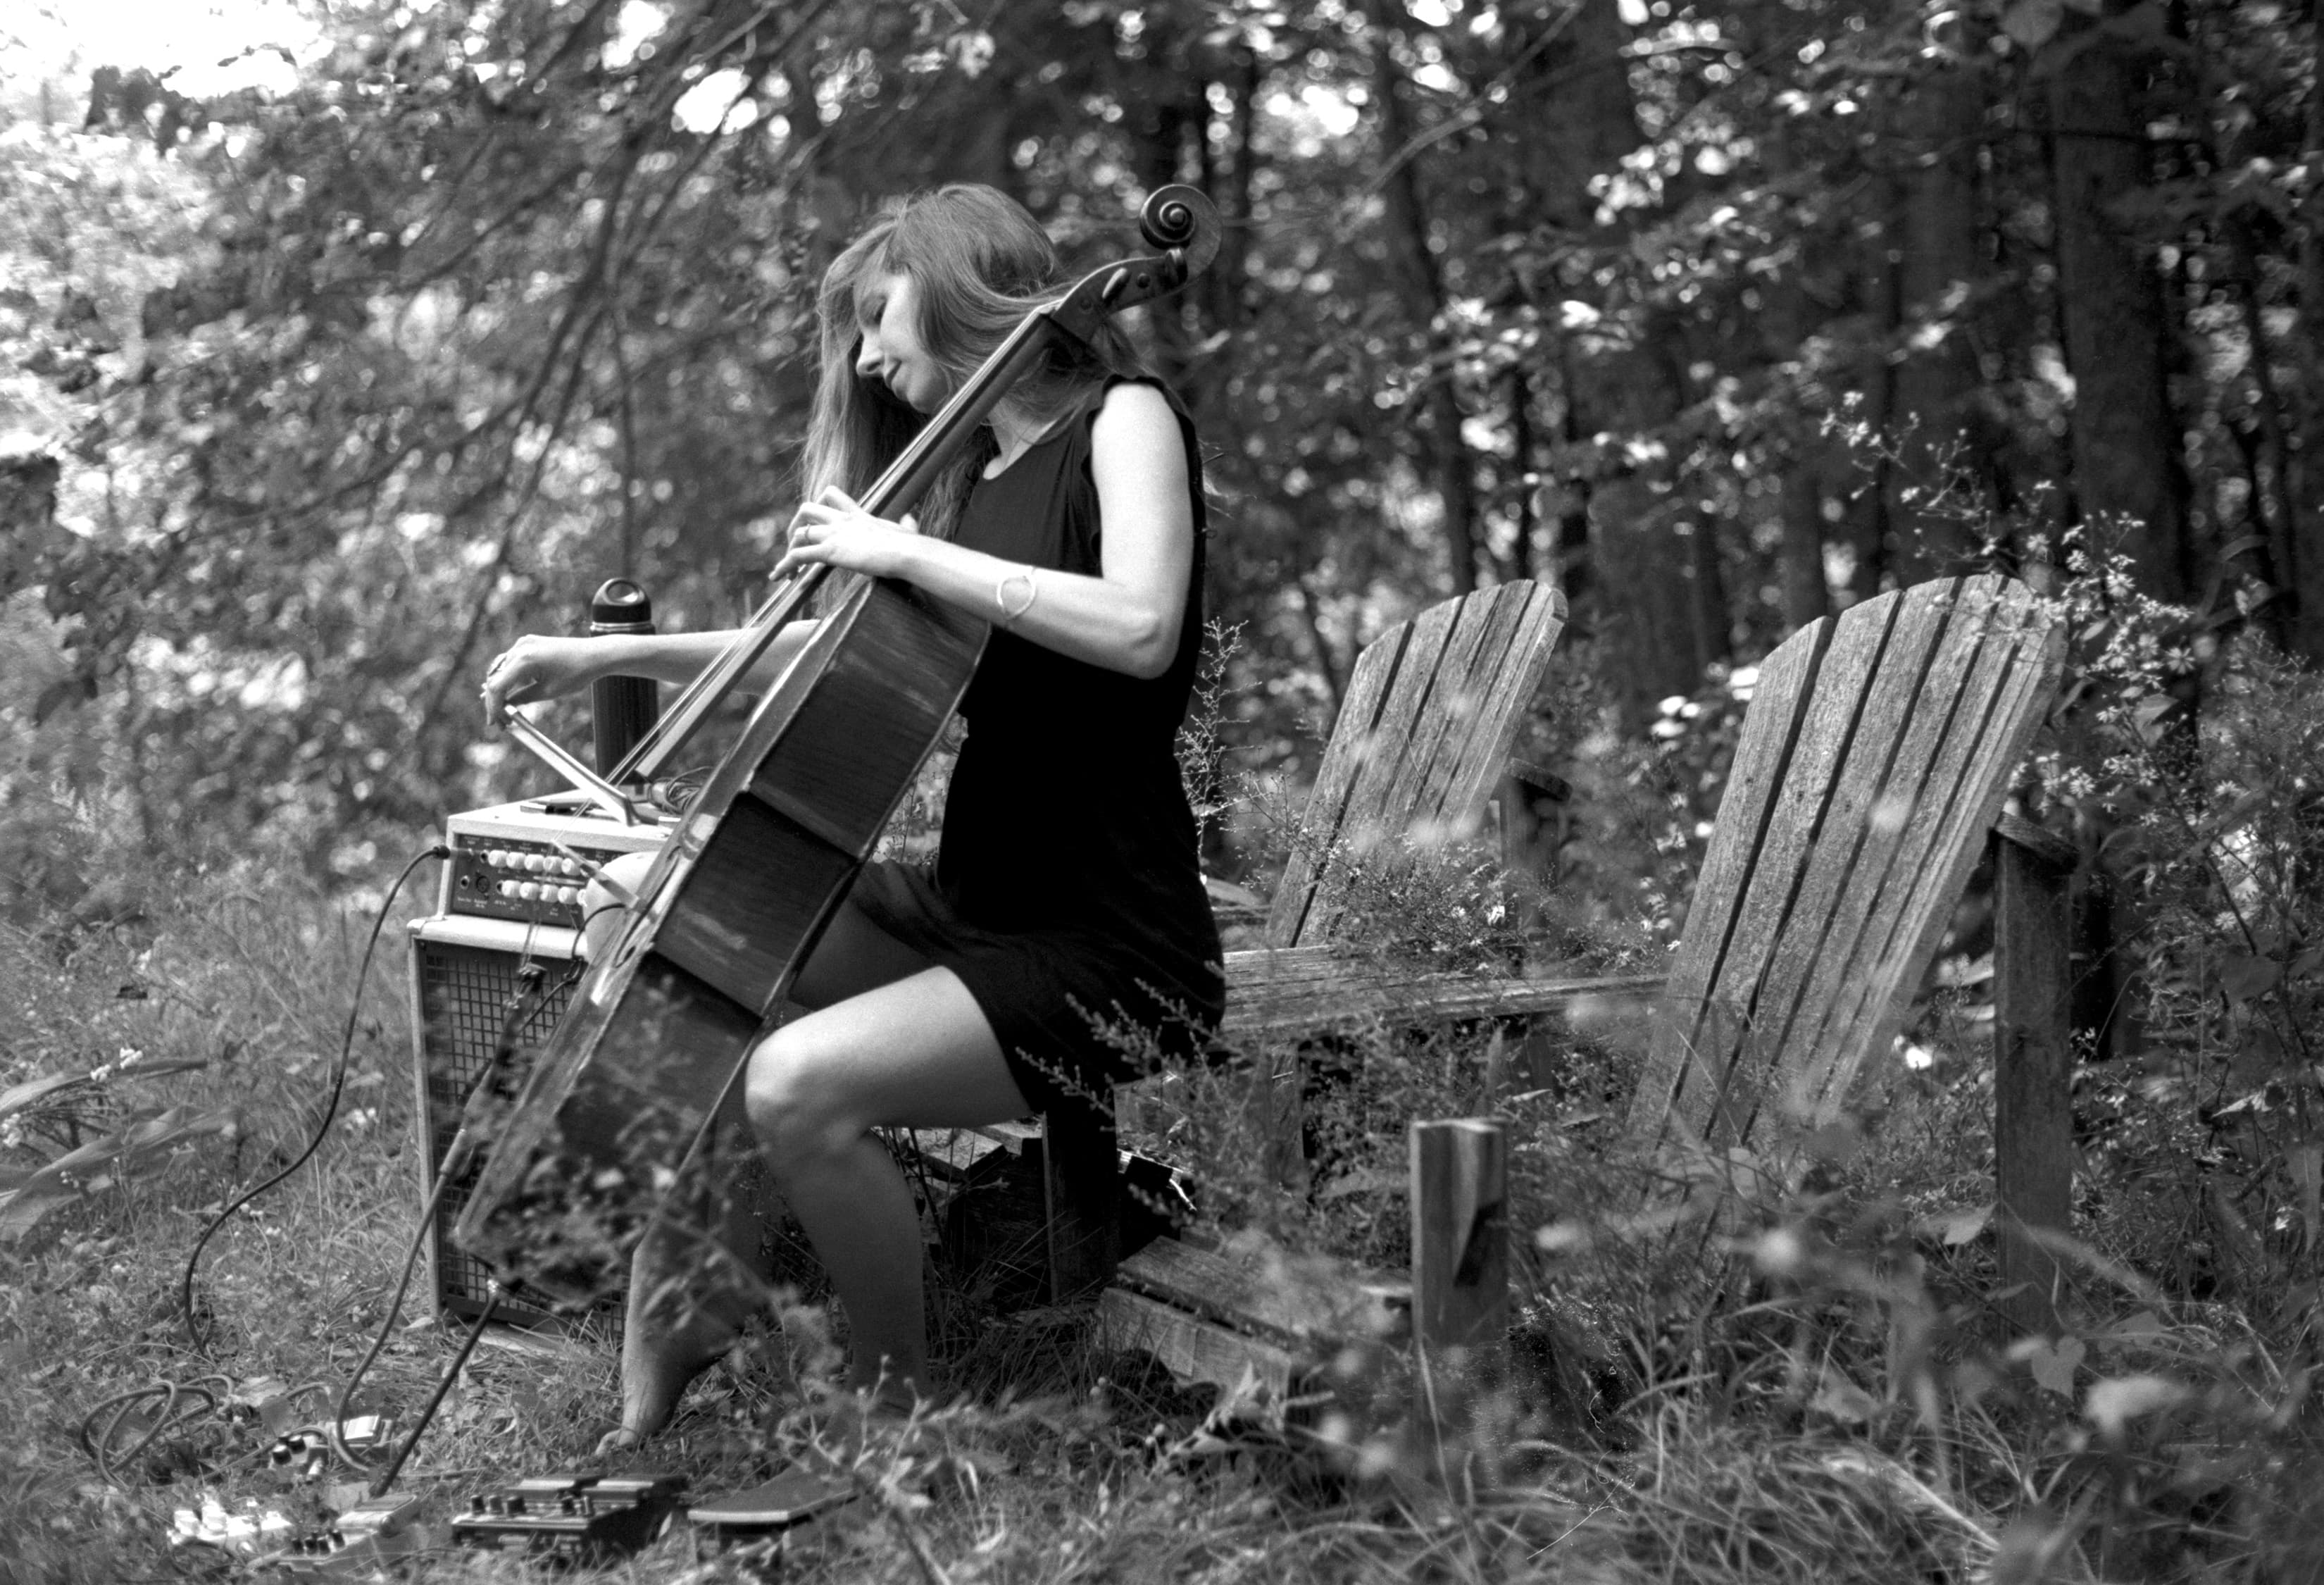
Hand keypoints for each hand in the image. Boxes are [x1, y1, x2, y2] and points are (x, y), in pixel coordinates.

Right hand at [480, 635, 598, 725]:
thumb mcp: (549, 691)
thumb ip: (523, 698)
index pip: (497, 686)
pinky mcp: (528, 643)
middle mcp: (520, 647)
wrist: (595, 654)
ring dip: (499, 690)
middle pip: (495, 678)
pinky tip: (508, 694)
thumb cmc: (577, 673)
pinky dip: (507, 678)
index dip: (493, 706)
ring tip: (503, 711)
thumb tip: (505, 708)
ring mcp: (523, 643)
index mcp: (525, 659)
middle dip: (495, 700)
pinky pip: (510, 662)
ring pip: (500, 670)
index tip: (495, 722)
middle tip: (499, 721)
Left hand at [770, 486, 919, 583]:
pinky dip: (784, 565)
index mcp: (858, 514)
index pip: (831, 496)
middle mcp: (842, 521)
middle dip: (796, 525)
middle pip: (806, 509)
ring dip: (789, 550)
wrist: (906, 552)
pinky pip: (798, 555)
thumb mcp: (907, 531)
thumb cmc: (910, 546)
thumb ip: (907, 525)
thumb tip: (910, 519)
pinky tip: (780, 577)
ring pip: (798, 533)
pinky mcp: (830, 551)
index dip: (819, 506)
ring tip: (787, 570)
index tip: (816, 524)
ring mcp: (834, 534)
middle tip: (795, 545)